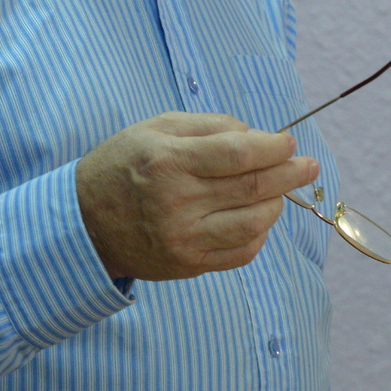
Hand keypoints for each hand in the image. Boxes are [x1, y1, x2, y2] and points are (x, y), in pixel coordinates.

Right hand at [75, 112, 318, 280]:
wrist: (81, 223)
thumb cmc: (124, 166)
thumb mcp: (157, 128)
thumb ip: (211, 126)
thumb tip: (258, 135)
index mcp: (169, 162)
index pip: (239, 154)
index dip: (274, 147)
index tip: (288, 142)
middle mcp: (177, 202)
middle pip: (254, 188)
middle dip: (291, 174)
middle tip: (309, 166)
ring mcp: (183, 238)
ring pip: (254, 222)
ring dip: (277, 203)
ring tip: (278, 191)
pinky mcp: (187, 264)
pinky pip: (242, 252)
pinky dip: (259, 233)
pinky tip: (256, 217)